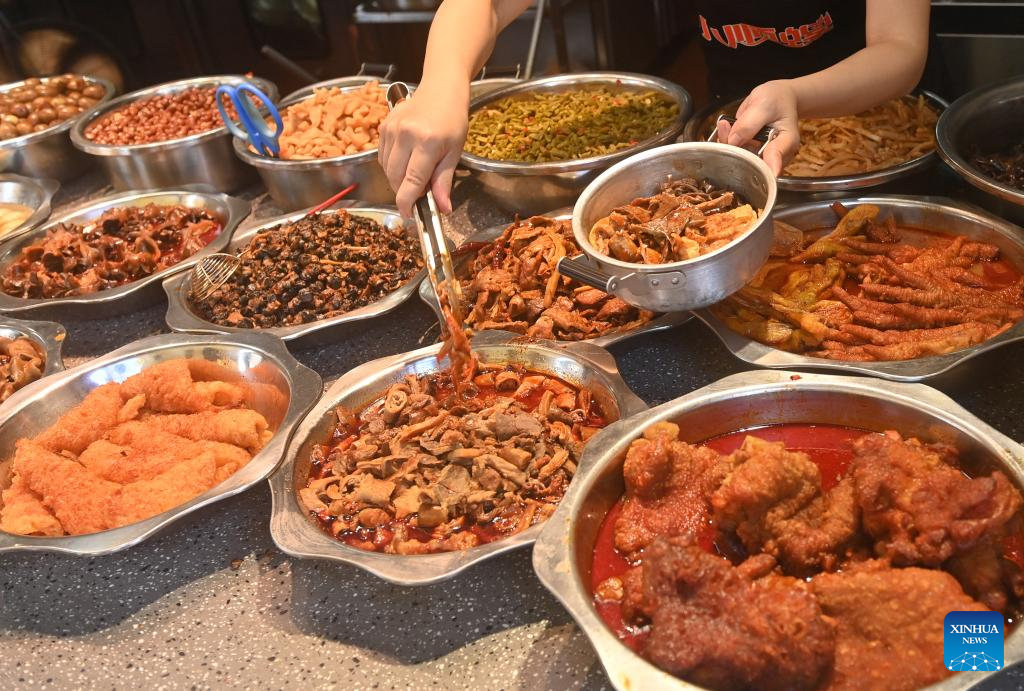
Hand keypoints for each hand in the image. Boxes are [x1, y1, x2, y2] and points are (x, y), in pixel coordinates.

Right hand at [378, 85, 468, 217]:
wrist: (441, 90)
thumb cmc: (452, 121)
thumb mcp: (455, 152)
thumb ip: (444, 181)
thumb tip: (443, 209)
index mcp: (427, 142)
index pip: (411, 181)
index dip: (407, 202)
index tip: (409, 215)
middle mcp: (405, 135)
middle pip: (395, 178)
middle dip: (404, 191)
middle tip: (420, 191)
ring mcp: (391, 129)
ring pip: (386, 169)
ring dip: (398, 179)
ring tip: (416, 172)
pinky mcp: (383, 127)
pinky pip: (382, 157)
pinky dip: (392, 166)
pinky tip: (406, 160)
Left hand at [716, 80, 800, 175]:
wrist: (777, 99)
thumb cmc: (776, 100)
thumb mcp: (764, 104)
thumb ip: (748, 123)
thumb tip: (732, 141)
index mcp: (787, 142)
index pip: (776, 158)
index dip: (767, 168)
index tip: (766, 173)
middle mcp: (776, 155)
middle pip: (754, 164)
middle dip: (735, 151)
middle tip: (725, 126)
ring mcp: (762, 157)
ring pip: (740, 161)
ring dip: (728, 145)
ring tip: (726, 124)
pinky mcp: (751, 156)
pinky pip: (734, 154)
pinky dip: (726, 143)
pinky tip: (726, 128)